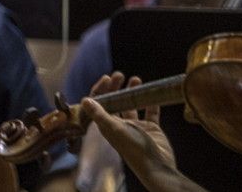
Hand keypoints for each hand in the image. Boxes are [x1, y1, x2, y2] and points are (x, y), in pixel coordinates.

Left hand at [81, 73, 187, 191]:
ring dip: (132, 92)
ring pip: (132, 104)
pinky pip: (151, 111)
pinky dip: (151, 102)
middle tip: (120, 74)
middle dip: (116, 87)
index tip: (107, 78)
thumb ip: (101, 115)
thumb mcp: (115, 130)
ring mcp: (136, 126)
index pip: (99, 103)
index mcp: (107, 125)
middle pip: (115, 101)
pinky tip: (152, 92)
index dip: (101, 90)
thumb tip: (84, 100)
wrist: (158, 166)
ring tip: (135, 78)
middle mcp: (119, 124)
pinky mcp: (151, 128)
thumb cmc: (134, 150)